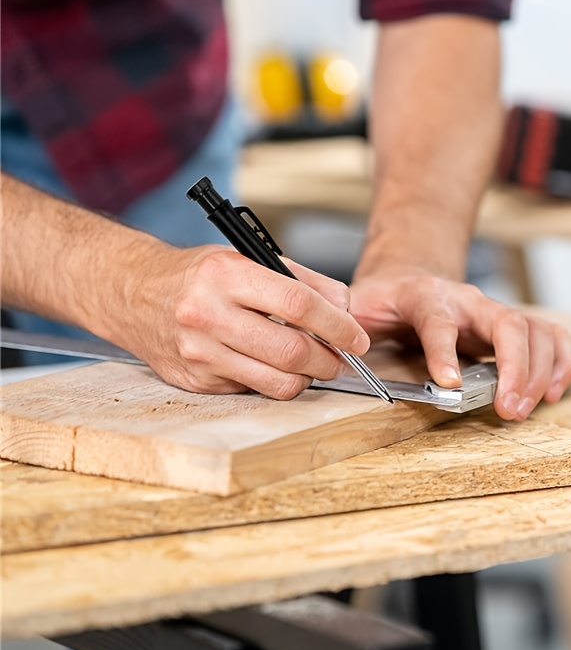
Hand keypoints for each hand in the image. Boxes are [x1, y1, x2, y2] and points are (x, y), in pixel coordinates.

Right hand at [116, 245, 369, 397]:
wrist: (133, 294)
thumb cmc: (199, 275)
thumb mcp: (247, 259)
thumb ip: (302, 280)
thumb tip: (345, 307)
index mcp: (225, 275)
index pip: (298, 303)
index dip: (337, 324)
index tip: (357, 336)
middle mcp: (208, 315)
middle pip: (291, 351)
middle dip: (330, 360)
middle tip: (341, 357)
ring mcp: (198, 353)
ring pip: (276, 382)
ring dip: (308, 378)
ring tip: (313, 364)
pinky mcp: (194, 382)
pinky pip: (252, 390)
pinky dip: (273, 381)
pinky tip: (270, 364)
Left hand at [349, 271, 570, 420]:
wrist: (408, 276)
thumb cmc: (385, 298)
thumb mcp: (356, 306)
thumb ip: (348, 326)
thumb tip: (335, 352)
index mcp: (424, 296)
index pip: (439, 321)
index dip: (445, 352)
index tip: (450, 384)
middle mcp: (467, 300)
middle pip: (506, 323)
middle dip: (514, 368)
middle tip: (508, 408)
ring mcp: (493, 311)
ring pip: (535, 330)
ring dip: (540, 371)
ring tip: (525, 408)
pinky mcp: (511, 324)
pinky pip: (550, 336)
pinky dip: (560, 363)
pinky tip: (554, 391)